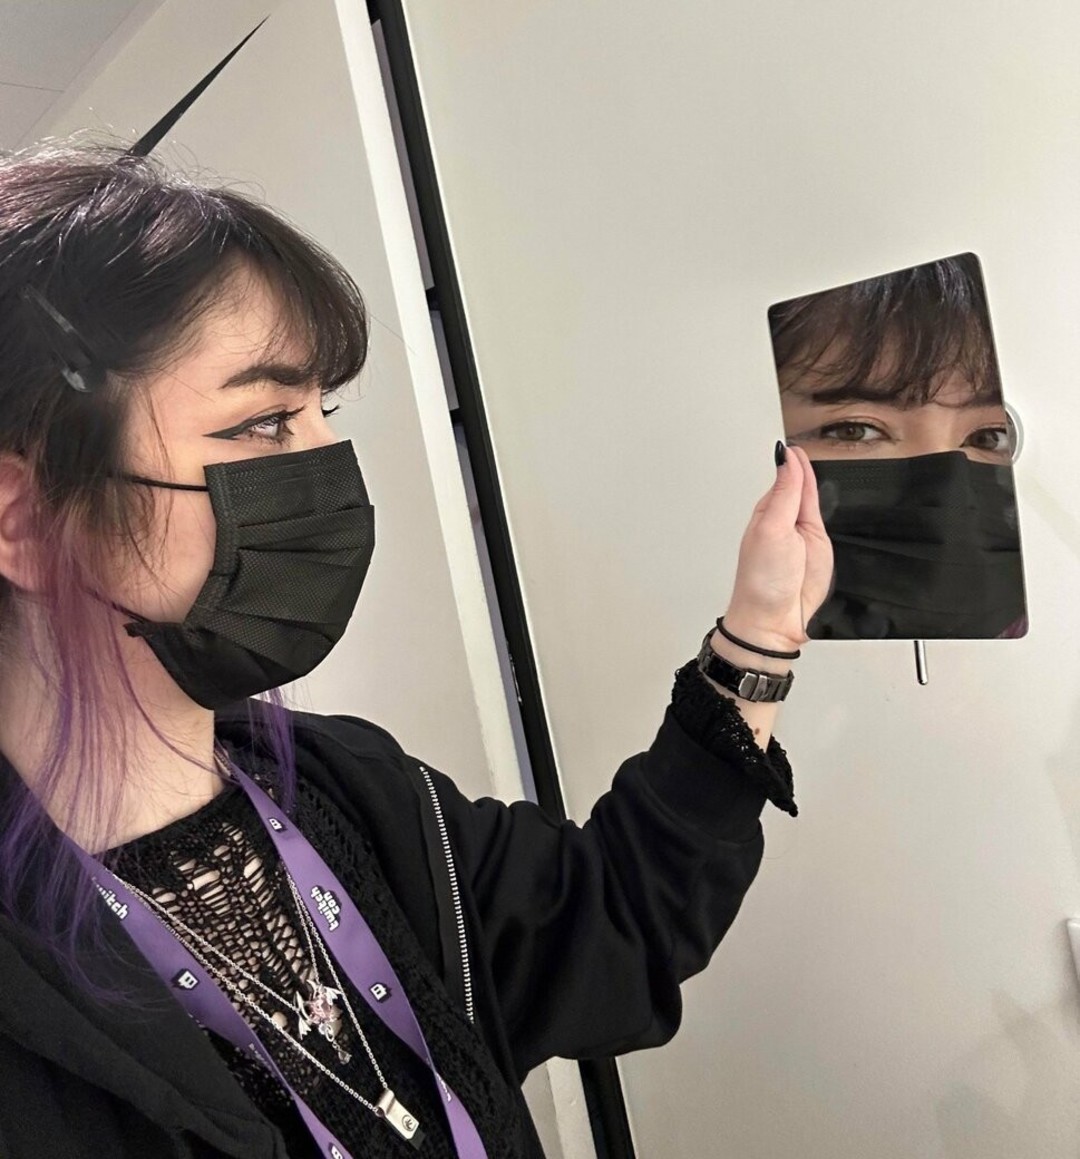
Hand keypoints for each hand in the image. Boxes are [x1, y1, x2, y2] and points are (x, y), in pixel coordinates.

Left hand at [721, 442, 833, 652]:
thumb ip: (786, 494)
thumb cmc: (763, 580)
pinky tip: (820, 481)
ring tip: (811, 452)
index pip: (782, 477)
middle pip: (798, 484)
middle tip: (806, 438)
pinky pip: (823, 514)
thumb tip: (786, 459)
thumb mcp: (774, 529)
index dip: (789, 459)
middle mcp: (783, 519)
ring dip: (813, 478)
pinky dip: (823, 498)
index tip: (793, 438)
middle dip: (801, 465)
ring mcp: (803, 532)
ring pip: (812, 496)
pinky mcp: (820, 544)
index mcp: (766, 512)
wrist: (775, 619)